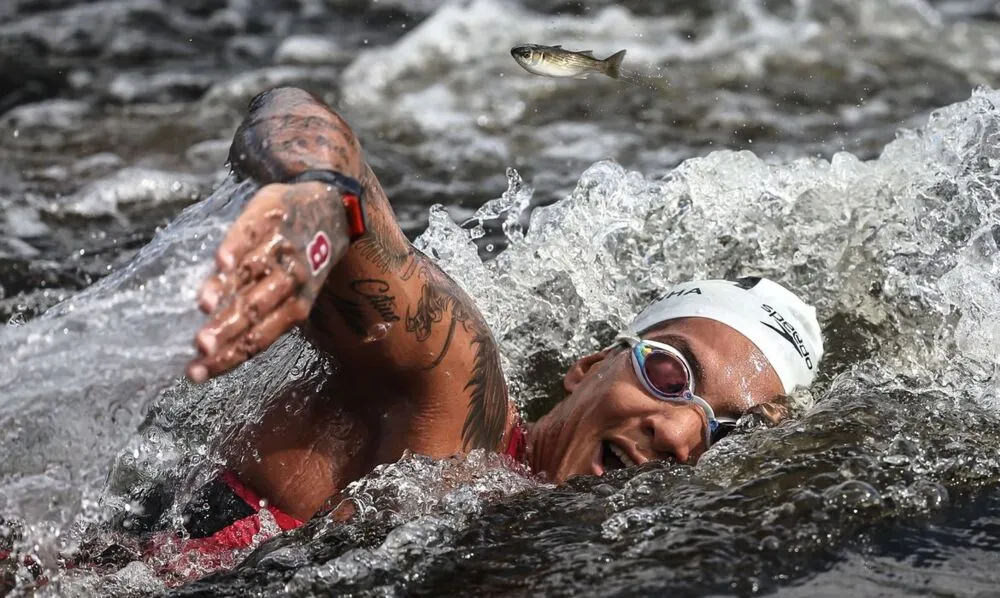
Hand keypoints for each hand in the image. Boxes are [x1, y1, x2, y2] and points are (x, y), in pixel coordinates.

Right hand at [187, 181, 349, 382]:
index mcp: (296, 305)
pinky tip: (222, 261)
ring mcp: (282, 247)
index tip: (196, 373)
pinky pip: (252, 234)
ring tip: (204, 306)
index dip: (228, 357)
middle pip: (256, 309)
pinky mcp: (271, 216)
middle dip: (227, 329)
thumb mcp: (292, 292)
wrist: (331, 208)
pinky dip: (238, 247)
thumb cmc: (301, 260)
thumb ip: (259, 313)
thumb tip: (213, 346)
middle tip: (200, 346)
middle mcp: (291, 279)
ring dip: (229, 289)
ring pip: (253, 273)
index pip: (258, 338)